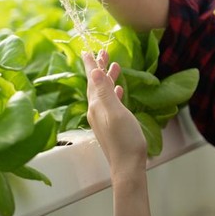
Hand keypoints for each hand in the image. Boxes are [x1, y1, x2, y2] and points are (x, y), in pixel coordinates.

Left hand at [83, 50, 147, 178]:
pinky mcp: (112, 124)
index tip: (87, 50)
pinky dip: (114, 92)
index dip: (91, 65)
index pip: (93, 80)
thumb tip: (95, 72)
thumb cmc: (124, 139)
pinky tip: (119, 89)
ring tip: (114, 65)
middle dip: (99, 68)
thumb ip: (105, 92)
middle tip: (102, 52)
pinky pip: (111, 102)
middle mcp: (97, 110)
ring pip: (104, 92)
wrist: (127, 165)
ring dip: (107, 78)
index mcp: (97, 105)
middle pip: (96, 84)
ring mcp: (104, 118)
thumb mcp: (115, 112)